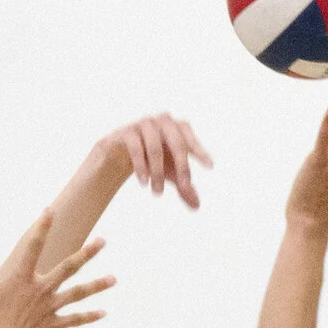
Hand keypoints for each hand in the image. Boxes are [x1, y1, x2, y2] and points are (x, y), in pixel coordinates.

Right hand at [0, 209, 112, 327]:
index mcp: (23, 278)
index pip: (34, 246)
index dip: (42, 227)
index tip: (50, 211)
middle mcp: (41, 290)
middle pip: (69, 268)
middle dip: (87, 253)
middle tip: (103, 241)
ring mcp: (50, 307)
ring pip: (78, 293)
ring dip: (97, 286)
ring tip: (113, 279)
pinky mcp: (53, 324)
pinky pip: (75, 320)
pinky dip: (89, 317)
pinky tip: (103, 313)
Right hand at [98, 112, 214, 208]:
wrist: (117, 154)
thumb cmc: (150, 160)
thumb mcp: (168, 173)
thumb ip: (183, 186)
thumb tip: (197, 206)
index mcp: (176, 128)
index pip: (190, 139)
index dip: (200, 151)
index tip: (210, 166)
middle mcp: (162, 122)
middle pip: (177, 143)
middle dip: (182, 166)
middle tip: (185, 187)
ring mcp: (143, 124)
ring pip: (155, 148)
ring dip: (158, 173)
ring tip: (157, 193)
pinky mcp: (126, 132)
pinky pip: (136, 149)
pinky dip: (141, 167)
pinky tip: (144, 183)